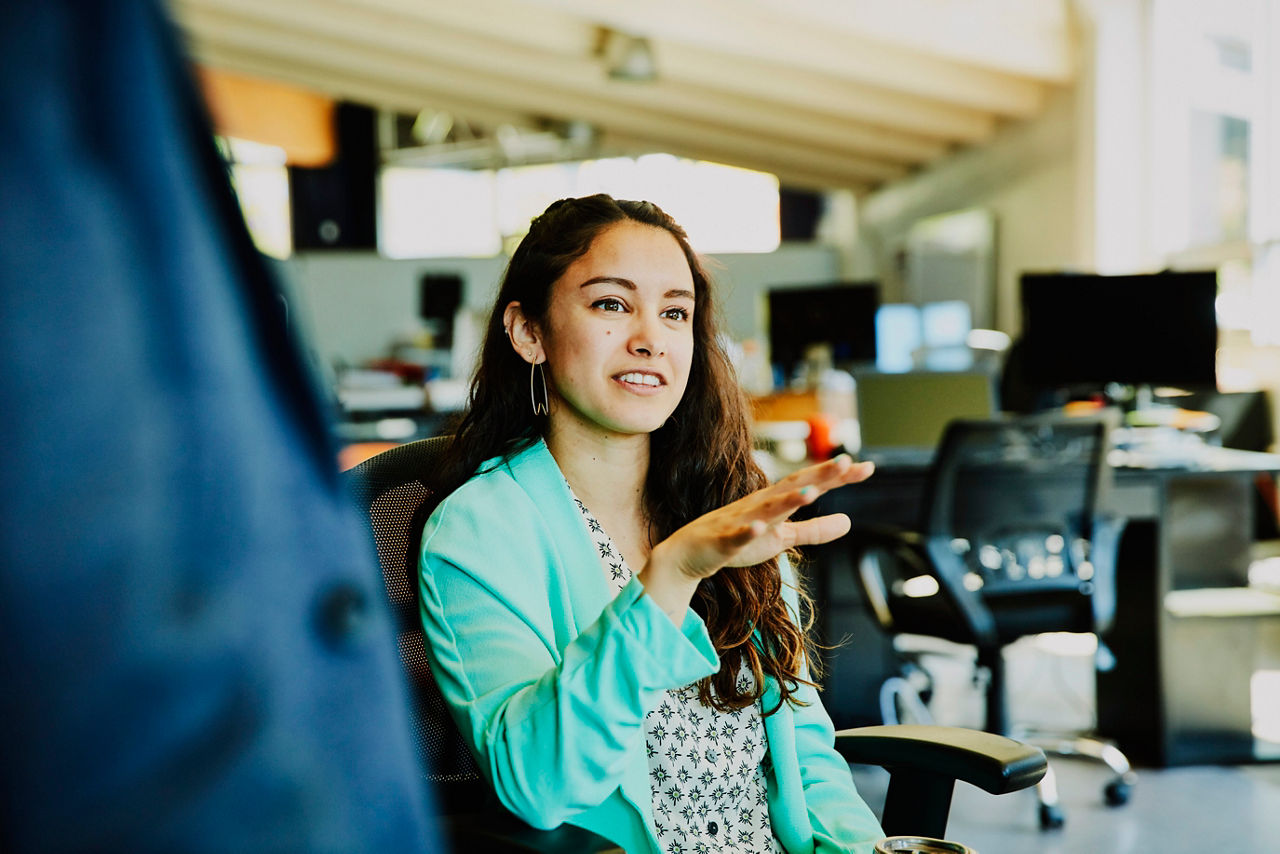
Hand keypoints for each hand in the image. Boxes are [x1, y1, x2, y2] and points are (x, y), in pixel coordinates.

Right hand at [637, 455, 873, 619]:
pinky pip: (737, 536)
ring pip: (768, 509)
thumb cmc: (737, 540)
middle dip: (818, 475)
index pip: (811, 484)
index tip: (868, 467)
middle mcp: (761, 506)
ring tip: (812, 493)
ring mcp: (741, 521)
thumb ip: (815, 531)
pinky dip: (748, 532)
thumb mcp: (782, 537)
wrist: (689, 553)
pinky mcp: (724, 541)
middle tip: (845, 461)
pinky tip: (759, 528)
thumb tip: (849, 522)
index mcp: (776, 503)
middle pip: (793, 487)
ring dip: (788, 500)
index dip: (838, 476)